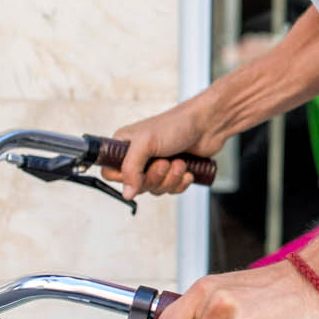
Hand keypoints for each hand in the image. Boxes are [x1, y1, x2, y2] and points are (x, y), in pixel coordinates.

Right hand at [101, 105, 222, 200]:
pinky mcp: (173, 172)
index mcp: (124, 145)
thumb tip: (126, 194)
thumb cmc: (176, 125)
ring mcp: (156, 165)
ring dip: (170, 179)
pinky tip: (187, 170)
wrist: (208, 124)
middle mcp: (138, 156)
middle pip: (135, 185)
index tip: (139, 171)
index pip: (110, 172)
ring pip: (155, 189)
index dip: (124, 178)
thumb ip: (131, 169)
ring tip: (179, 162)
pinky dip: (180, 183)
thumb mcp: (146, 143)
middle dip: (154, 178)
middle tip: (165, 162)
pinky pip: (171, 190)